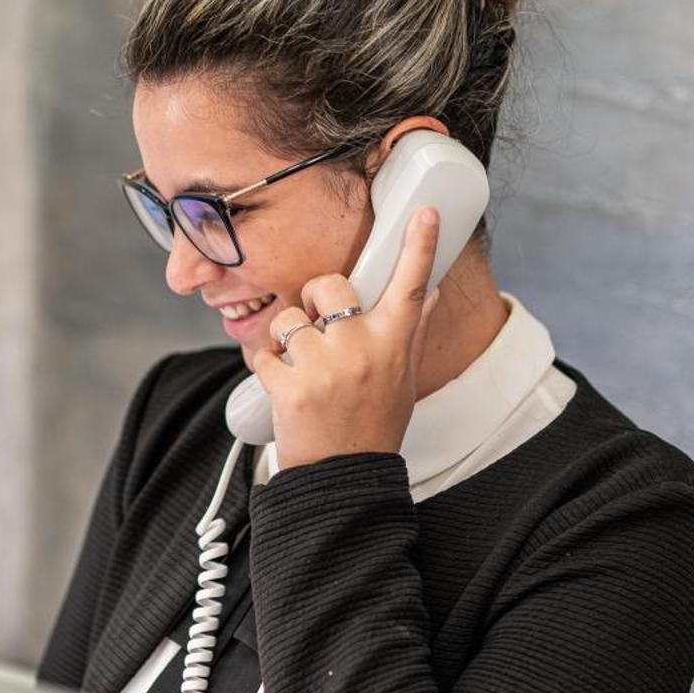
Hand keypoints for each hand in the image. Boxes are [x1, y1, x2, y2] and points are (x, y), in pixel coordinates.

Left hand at [248, 208, 442, 469]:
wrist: (342, 479)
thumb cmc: (373, 426)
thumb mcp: (402, 380)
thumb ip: (410, 332)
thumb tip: (431, 293)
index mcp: (393, 344)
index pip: (410, 286)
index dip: (420, 246)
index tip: (425, 212)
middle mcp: (362, 349)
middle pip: (329, 284)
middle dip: (315, 296)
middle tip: (318, 325)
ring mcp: (325, 368)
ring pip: (289, 318)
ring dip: (287, 338)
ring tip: (302, 368)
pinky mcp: (289, 387)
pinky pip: (262, 353)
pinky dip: (265, 366)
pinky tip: (284, 387)